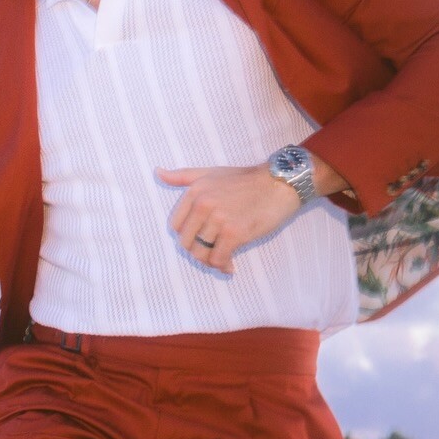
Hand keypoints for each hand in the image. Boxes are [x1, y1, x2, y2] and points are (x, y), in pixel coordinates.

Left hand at [156, 164, 300, 272]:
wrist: (280, 184)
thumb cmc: (245, 180)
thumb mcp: (210, 173)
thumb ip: (183, 176)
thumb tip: (157, 172)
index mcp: (194, 191)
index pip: (175, 227)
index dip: (187, 236)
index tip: (201, 238)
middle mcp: (203, 204)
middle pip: (186, 243)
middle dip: (198, 251)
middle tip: (213, 252)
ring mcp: (218, 219)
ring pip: (201, 254)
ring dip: (211, 262)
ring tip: (222, 260)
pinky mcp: (234, 233)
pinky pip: (218, 259)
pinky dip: (223, 266)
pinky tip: (231, 266)